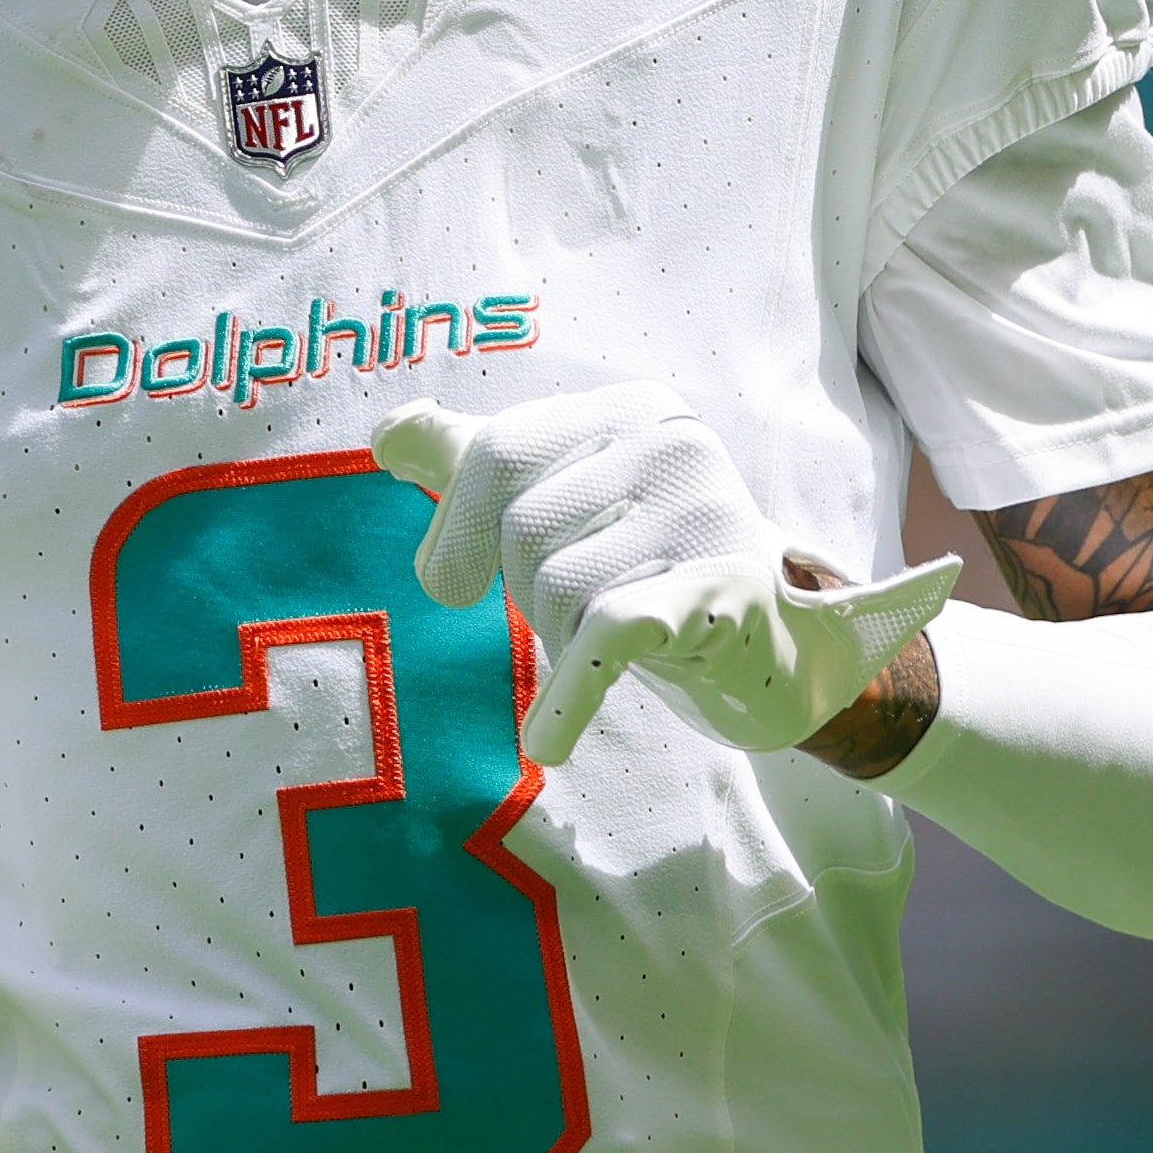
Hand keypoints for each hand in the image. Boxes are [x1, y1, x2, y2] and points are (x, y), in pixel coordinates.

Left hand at [372, 383, 953, 767]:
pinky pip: (609, 633)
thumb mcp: (561, 499)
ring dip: (561, 639)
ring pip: (556, 592)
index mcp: (629, 409)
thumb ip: (472, 461)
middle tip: (574, 611)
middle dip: (523, 592)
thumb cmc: (642, 566)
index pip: (494, 455)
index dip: (455, 532)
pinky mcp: (724, 596)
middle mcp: (676, 442)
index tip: (451, 582)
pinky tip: (548, 743)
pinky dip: (570, 696)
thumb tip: (386, 433)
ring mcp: (708, 515)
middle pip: (521, 531)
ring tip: (614, 636)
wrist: (766, 649)